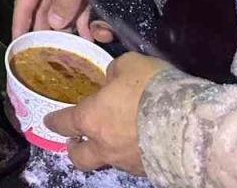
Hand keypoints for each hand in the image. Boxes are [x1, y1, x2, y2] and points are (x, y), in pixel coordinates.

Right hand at [12, 0, 115, 38]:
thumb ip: (64, 4)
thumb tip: (54, 24)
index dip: (20, 20)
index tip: (18, 41)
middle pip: (42, 3)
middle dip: (45, 26)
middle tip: (44, 49)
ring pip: (61, 5)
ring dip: (66, 24)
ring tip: (69, 46)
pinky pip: (76, 2)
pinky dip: (81, 17)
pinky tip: (88, 34)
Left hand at [45, 52, 166, 175]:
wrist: (188, 122)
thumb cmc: (150, 88)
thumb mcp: (129, 65)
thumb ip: (113, 73)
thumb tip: (111, 80)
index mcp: (91, 118)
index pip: (64, 122)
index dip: (54, 121)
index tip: (49, 121)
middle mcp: (104, 145)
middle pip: (80, 157)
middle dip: (74, 149)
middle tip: (75, 141)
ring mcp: (126, 162)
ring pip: (108, 160)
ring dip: (107, 150)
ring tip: (116, 138)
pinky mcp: (148, 171)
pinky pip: (132, 163)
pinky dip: (131, 153)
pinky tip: (141, 142)